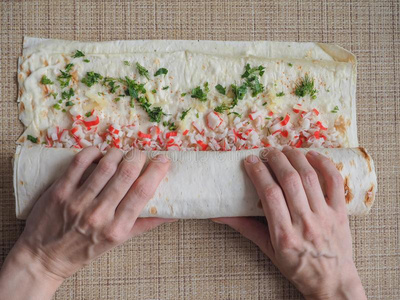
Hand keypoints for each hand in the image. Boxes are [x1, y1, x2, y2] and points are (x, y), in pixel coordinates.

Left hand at [0, 147, 173, 299]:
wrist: (45, 258)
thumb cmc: (85, 249)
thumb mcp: (118, 241)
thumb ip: (145, 224)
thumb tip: (172, 213)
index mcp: (117, 228)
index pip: (143, 192)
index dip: (156, 171)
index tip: (163, 160)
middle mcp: (99, 215)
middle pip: (126, 174)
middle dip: (138, 157)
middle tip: (140, 154)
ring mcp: (77, 202)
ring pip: (105, 165)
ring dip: (117, 153)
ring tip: (120, 153)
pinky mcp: (59, 192)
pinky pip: (79, 162)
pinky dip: (92, 151)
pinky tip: (98, 152)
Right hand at [214, 147, 365, 299]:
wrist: (332, 282)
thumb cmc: (297, 267)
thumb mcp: (268, 250)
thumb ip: (245, 228)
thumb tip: (219, 214)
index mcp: (284, 235)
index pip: (269, 194)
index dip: (258, 172)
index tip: (250, 161)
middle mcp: (305, 223)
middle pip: (289, 180)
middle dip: (275, 160)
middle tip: (266, 152)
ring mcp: (325, 216)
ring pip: (310, 177)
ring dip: (295, 158)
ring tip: (285, 150)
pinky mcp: (341, 212)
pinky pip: (335, 182)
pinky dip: (324, 164)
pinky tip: (312, 155)